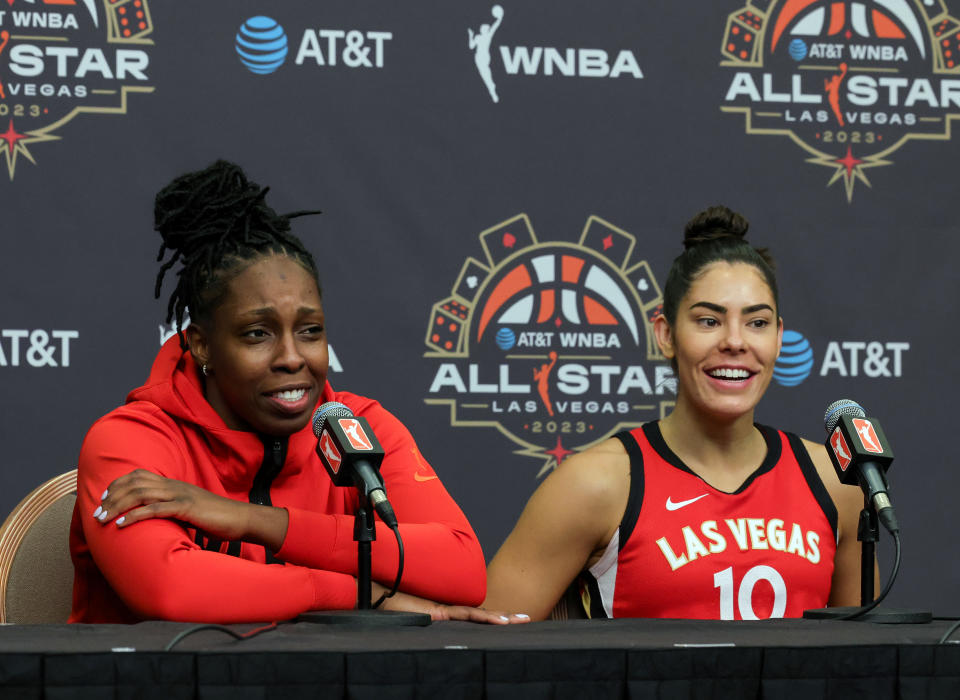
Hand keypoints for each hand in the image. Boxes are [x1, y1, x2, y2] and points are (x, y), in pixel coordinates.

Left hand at [93, 469, 287, 548]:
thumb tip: (157, 519)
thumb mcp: (191, 510)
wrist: (242, 519)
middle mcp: (174, 486)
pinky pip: (155, 509)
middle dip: (113, 496)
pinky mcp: (186, 508)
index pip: (140, 476)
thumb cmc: (217, 519)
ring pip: (141, 493)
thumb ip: (173, 510)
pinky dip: (135, 516)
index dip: (119, 484)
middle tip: (97, 512)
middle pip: (135, 482)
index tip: (105, 498)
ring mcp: (180, 495)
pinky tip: (121, 525)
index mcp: (175, 485)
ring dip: (118, 506)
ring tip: (103, 519)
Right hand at [371, 583, 529, 623]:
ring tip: (520, 620)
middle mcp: (449, 612)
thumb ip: (428, 629)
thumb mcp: (415, 627)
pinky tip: (499, 622)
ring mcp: (445, 611)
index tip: (512, 622)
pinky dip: (483, 619)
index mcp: (445, 615)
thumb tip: (434, 639)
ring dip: (501, 618)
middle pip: (483, 615)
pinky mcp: (439, 613)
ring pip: (479, 615)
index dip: (494, 619)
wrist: (376, 598)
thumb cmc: (391, 613)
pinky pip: (465, 616)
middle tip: (527, 619)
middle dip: (506, 617)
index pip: (475, 619)